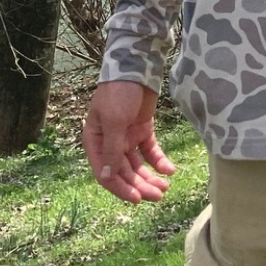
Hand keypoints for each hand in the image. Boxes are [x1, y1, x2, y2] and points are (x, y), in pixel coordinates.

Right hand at [83, 80, 176, 202]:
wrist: (137, 67)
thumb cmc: (119, 92)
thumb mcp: (114, 121)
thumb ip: (113, 150)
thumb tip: (107, 178)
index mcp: (95, 142)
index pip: (106, 174)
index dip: (121, 188)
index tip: (137, 198)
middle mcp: (109, 143)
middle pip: (125, 172)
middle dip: (140, 185)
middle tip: (159, 196)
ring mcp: (127, 138)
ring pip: (138, 166)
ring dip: (150, 177)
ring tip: (165, 187)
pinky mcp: (143, 131)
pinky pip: (150, 152)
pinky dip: (159, 161)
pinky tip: (170, 170)